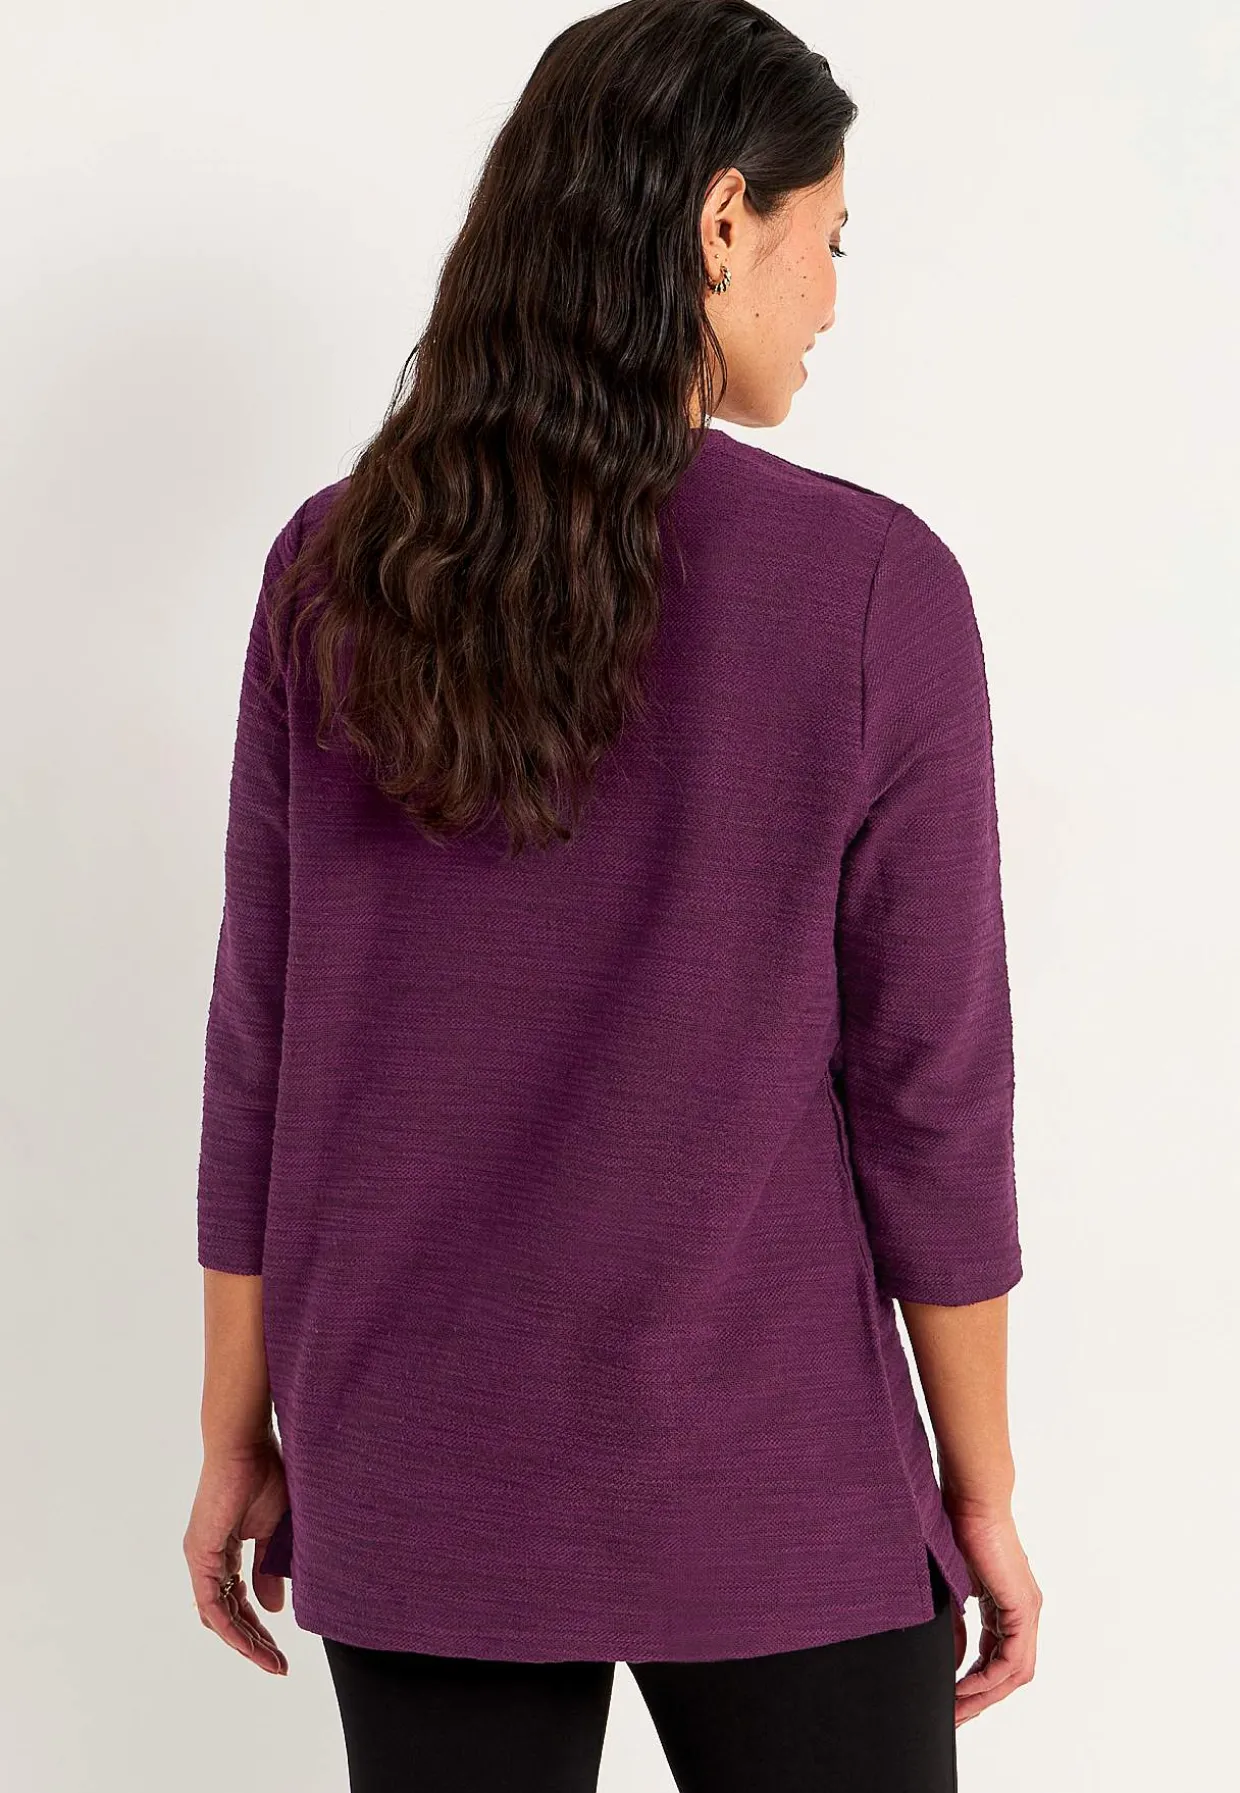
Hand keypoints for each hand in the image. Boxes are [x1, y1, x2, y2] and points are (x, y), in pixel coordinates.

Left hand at [184, 1437, 289, 1674]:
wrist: (246, 1446)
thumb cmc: (264, 1474)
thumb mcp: (275, 1530)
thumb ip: (271, 1568)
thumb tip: (274, 1608)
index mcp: (225, 1550)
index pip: (241, 1599)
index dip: (261, 1626)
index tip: (282, 1650)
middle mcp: (209, 1559)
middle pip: (230, 1614)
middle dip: (255, 1643)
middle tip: (279, 1666)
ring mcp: (202, 1559)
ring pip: (220, 1616)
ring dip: (246, 1643)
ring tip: (272, 1663)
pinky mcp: (201, 1556)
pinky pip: (215, 1605)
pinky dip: (233, 1627)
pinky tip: (253, 1644)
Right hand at [945, 1501, 1040, 1724]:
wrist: (970, 1498)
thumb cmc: (957, 1527)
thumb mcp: (952, 1588)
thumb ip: (954, 1625)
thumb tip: (953, 1662)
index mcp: (1007, 1606)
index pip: (998, 1658)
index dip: (977, 1684)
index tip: (951, 1700)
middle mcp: (1023, 1612)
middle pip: (1010, 1674)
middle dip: (981, 1699)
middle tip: (954, 1717)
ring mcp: (1027, 1610)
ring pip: (1015, 1672)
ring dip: (985, 1695)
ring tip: (956, 1709)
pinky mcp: (1023, 1607)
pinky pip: (1012, 1659)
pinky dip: (989, 1678)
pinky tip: (964, 1687)